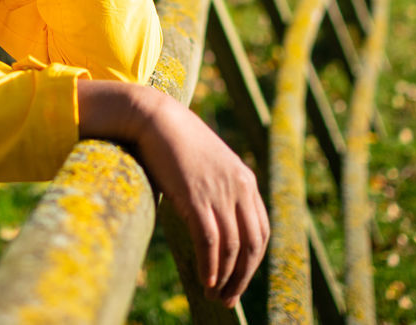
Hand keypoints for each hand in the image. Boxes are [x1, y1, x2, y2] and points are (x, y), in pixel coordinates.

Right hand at [78, 81, 269, 306]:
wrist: (154, 117)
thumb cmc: (172, 141)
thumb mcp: (204, 164)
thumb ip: (215, 188)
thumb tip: (208, 218)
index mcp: (245, 180)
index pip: (261, 230)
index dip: (253, 260)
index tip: (239, 278)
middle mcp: (239, 187)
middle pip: (252, 244)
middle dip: (243, 276)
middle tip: (229, 298)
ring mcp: (219, 192)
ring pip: (233, 247)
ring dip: (226, 277)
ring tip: (215, 295)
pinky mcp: (196, 196)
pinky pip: (210, 241)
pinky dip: (210, 265)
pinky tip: (205, 280)